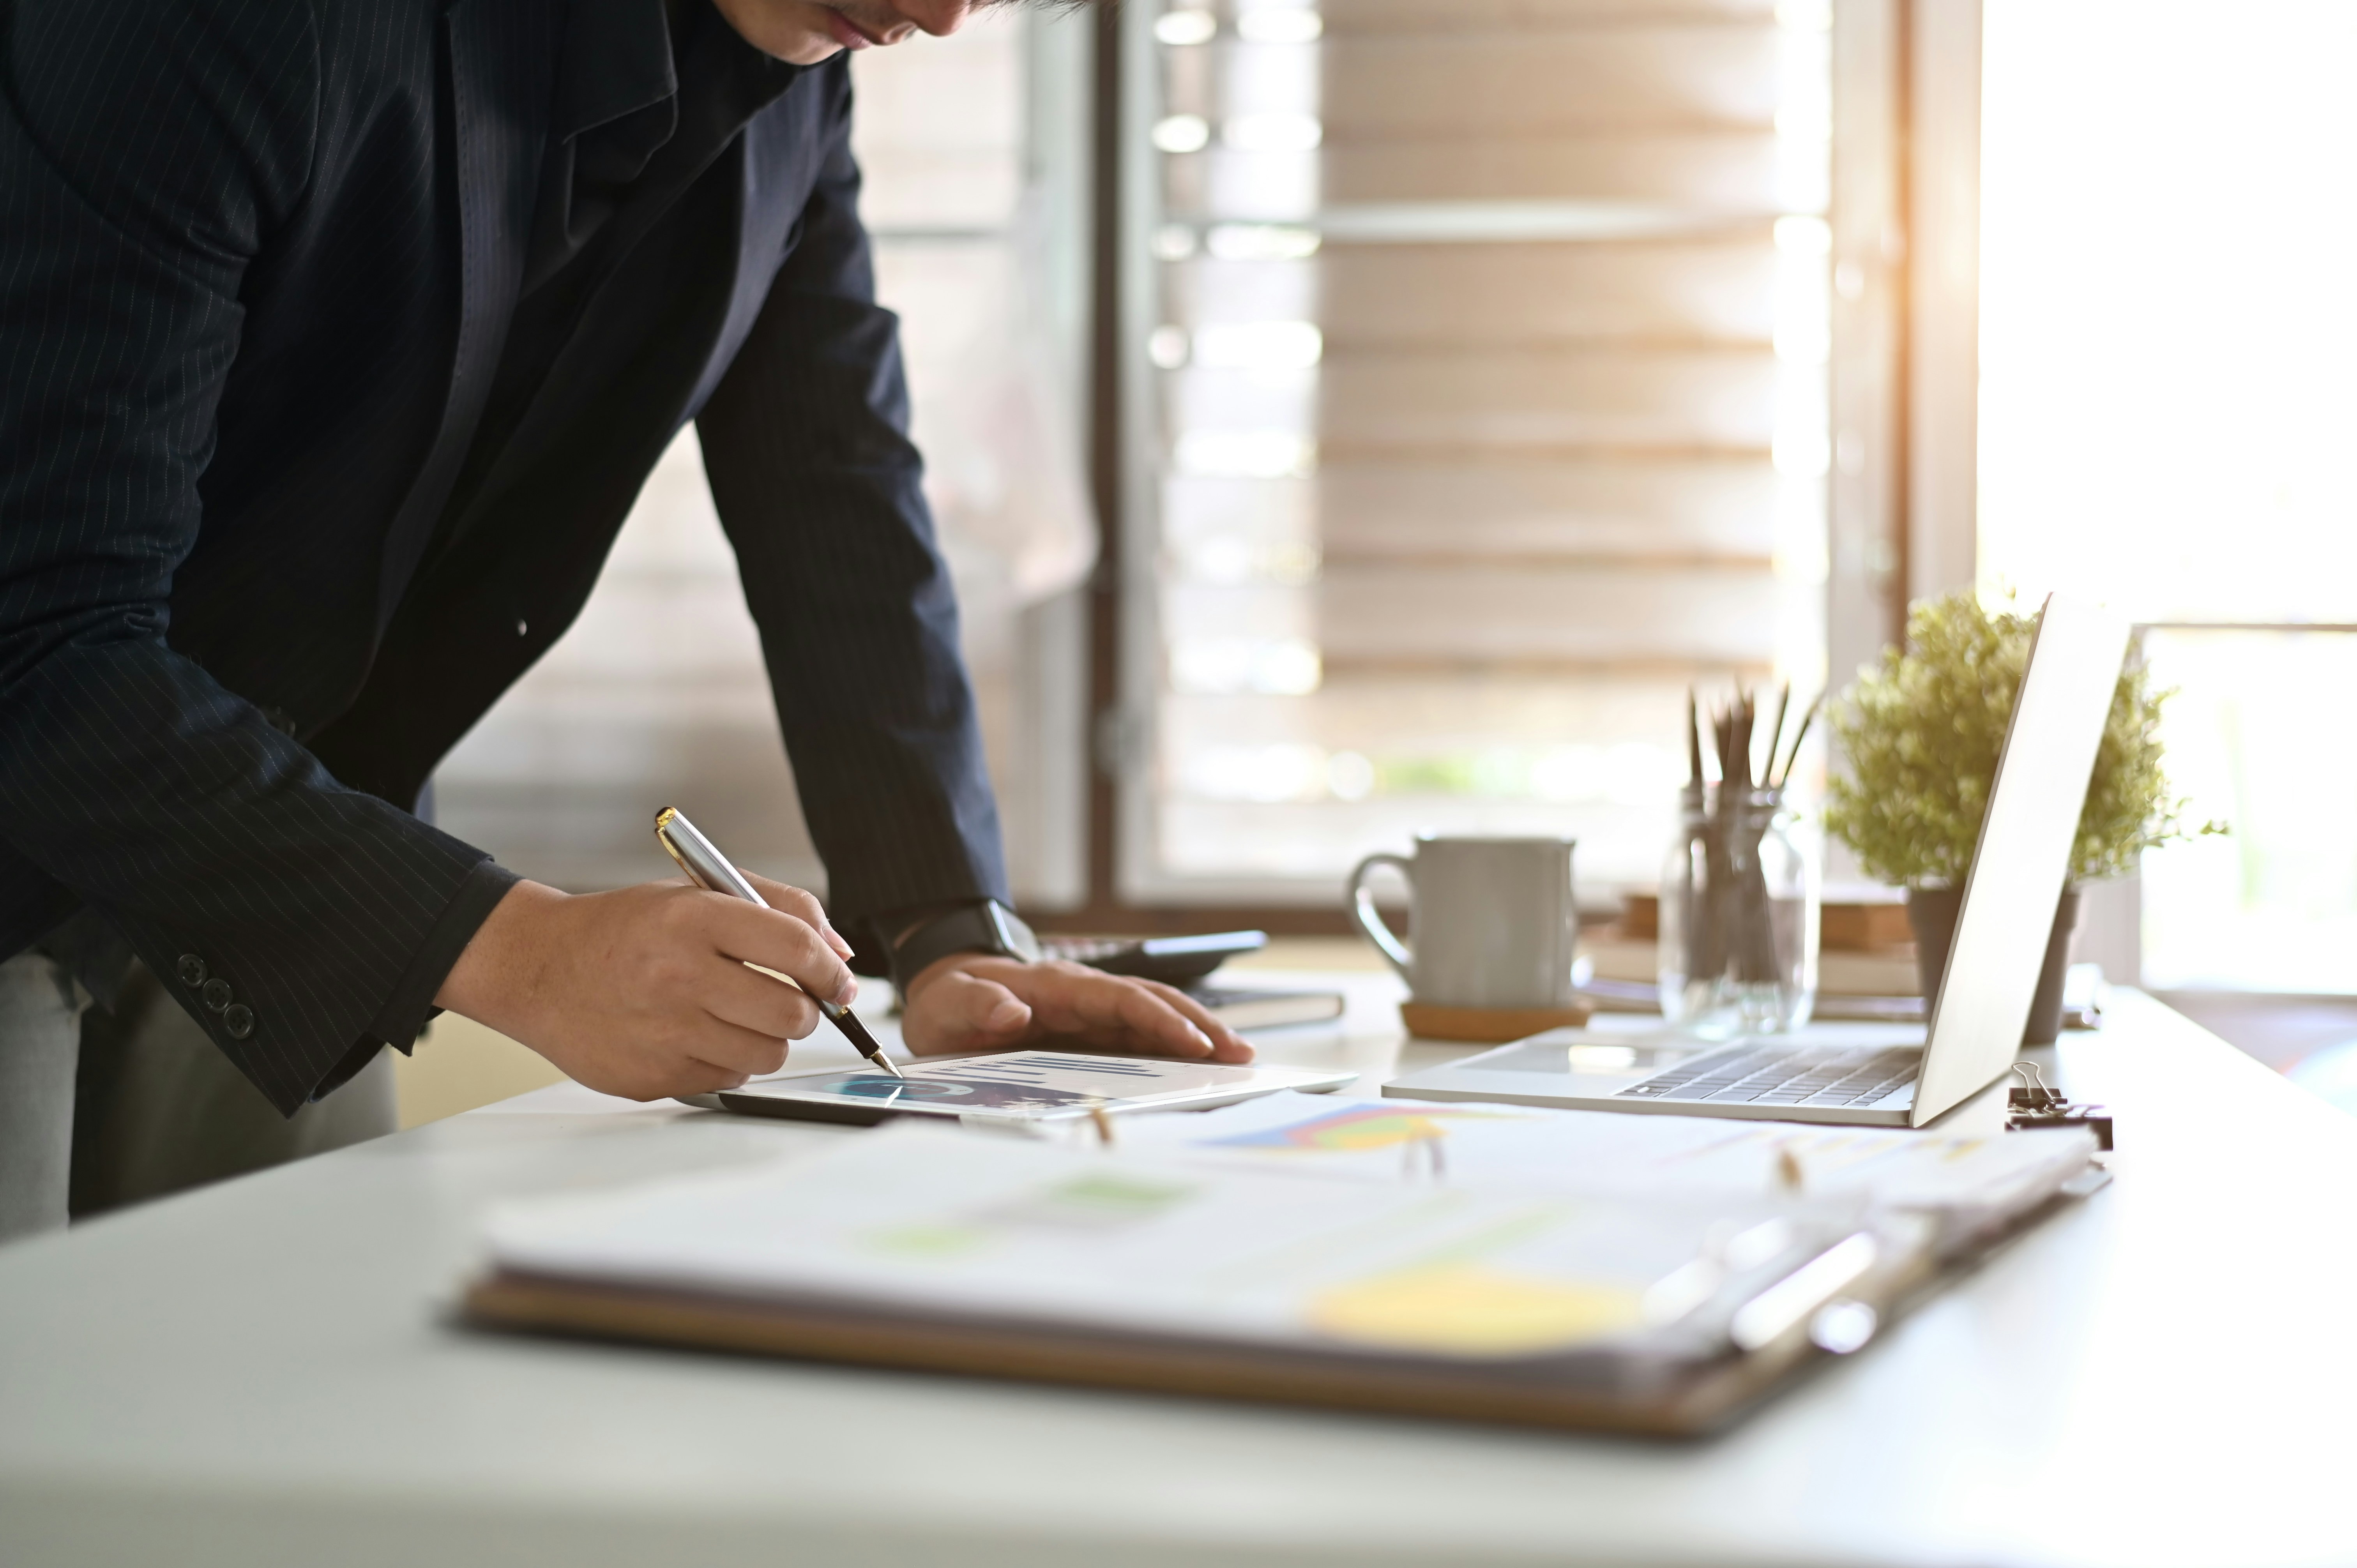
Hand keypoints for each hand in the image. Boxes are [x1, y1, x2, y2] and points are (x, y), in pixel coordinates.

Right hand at [435, 873, 856, 1099]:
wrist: (538, 968)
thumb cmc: (626, 930)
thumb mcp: (697, 892)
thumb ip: (778, 908)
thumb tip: (839, 955)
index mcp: (694, 919)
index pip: (796, 948)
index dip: (832, 970)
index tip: (840, 982)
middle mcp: (678, 975)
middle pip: (791, 1011)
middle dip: (805, 1010)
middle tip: (790, 1001)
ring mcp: (663, 1032)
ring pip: (767, 1054)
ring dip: (768, 1039)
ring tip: (738, 1016)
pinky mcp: (651, 1076)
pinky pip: (729, 1079)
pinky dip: (729, 1061)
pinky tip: (699, 1035)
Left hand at [898, 953, 1253, 1063]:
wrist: (946, 992)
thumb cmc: (950, 1000)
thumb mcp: (948, 1003)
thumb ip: (978, 1005)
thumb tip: (1013, 1013)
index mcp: (1057, 987)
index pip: (1121, 999)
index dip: (1161, 1020)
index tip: (1195, 1044)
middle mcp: (1084, 996)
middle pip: (1154, 1003)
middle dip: (1199, 1026)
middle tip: (1240, 1055)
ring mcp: (1091, 1013)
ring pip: (1154, 1017)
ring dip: (1197, 1034)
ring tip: (1237, 1060)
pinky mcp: (1091, 1031)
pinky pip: (1139, 1037)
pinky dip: (1172, 1048)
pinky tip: (1199, 1066)